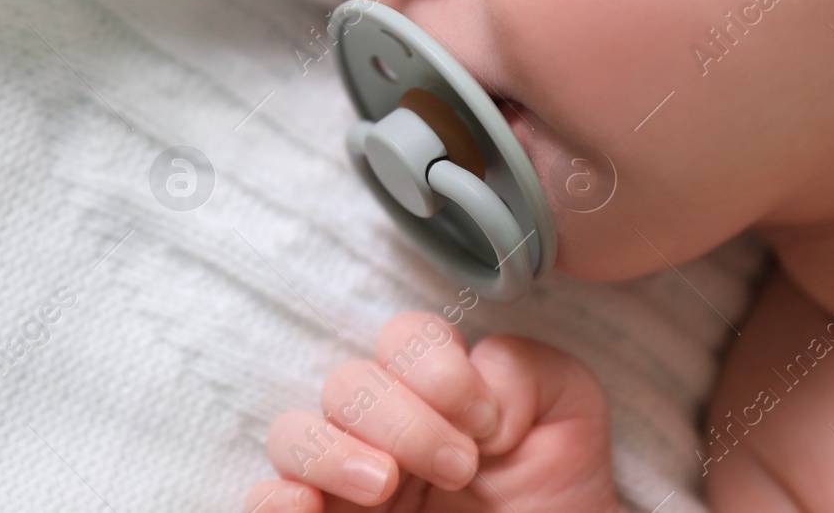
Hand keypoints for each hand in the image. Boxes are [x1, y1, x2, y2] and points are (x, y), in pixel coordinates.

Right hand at [244, 311, 619, 511]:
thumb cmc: (553, 509)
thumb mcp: (570, 422)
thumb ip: (531, 369)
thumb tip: (477, 376)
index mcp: (435, 396)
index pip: (401, 338)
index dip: (435, 366)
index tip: (486, 423)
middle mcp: (383, 432)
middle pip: (348, 382)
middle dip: (403, 419)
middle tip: (460, 469)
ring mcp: (345, 484)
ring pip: (292, 432)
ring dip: (333, 449)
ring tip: (385, 487)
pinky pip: (263, 498)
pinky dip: (276, 495)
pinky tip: (308, 506)